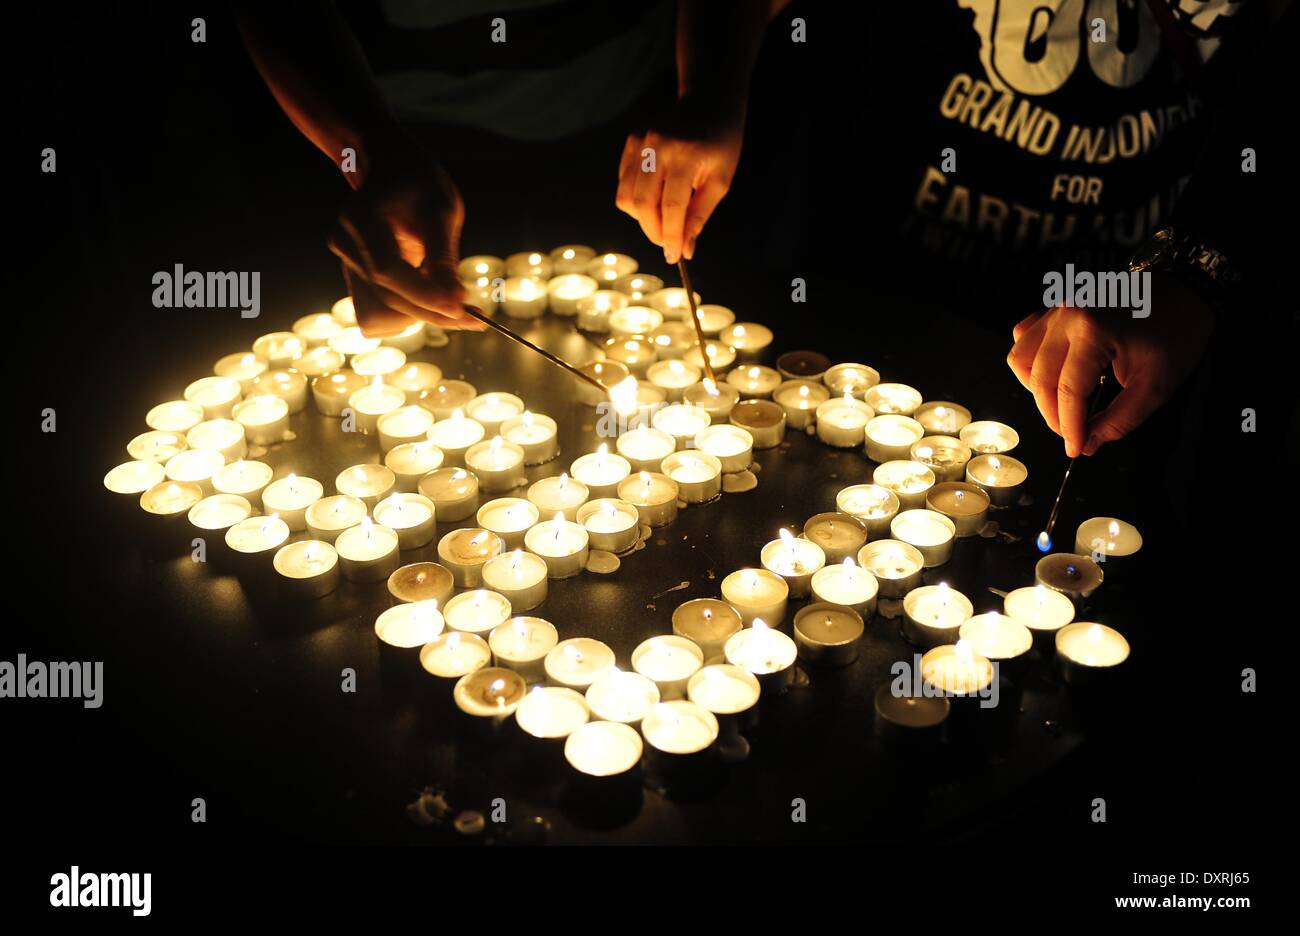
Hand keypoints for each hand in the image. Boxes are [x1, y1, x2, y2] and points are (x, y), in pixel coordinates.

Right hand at [328, 140, 483, 335]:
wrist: (391, 167)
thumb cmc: (419, 181)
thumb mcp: (441, 209)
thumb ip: (443, 256)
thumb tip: (455, 300)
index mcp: (362, 217)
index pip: (388, 270)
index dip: (423, 295)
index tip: (461, 308)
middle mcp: (345, 241)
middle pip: (387, 295)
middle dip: (432, 312)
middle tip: (475, 319)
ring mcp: (346, 258)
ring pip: (385, 307)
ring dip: (424, 314)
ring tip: (462, 307)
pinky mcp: (354, 271)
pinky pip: (383, 303)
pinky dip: (413, 308)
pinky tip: (439, 299)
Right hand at [615, 100, 742, 263]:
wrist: (709, 103)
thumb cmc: (721, 144)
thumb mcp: (720, 181)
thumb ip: (699, 215)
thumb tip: (685, 249)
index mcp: (686, 154)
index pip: (671, 206)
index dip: (671, 236)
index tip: (674, 257)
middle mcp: (658, 146)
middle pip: (643, 204)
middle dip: (654, 232)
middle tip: (669, 245)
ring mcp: (641, 141)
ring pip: (627, 197)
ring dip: (643, 219)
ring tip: (663, 223)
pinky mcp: (632, 141)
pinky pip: (624, 183)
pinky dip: (636, 201)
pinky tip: (655, 200)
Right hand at [1006, 275, 1212, 456]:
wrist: (1184, 293)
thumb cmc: (1176, 333)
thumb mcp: (1155, 385)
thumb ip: (1119, 420)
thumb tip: (1088, 444)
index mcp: (1092, 329)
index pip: (1068, 391)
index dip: (1070, 427)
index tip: (1076, 449)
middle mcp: (1066, 316)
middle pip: (1040, 379)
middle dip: (1053, 415)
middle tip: (1074, 434)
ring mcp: (1056, 309)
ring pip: (1021, 359)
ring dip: (1036, 390)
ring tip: (1062, 404)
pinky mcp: (1054, 309)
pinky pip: (1024, 338)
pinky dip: (1030, 362)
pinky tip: (1052, 374)